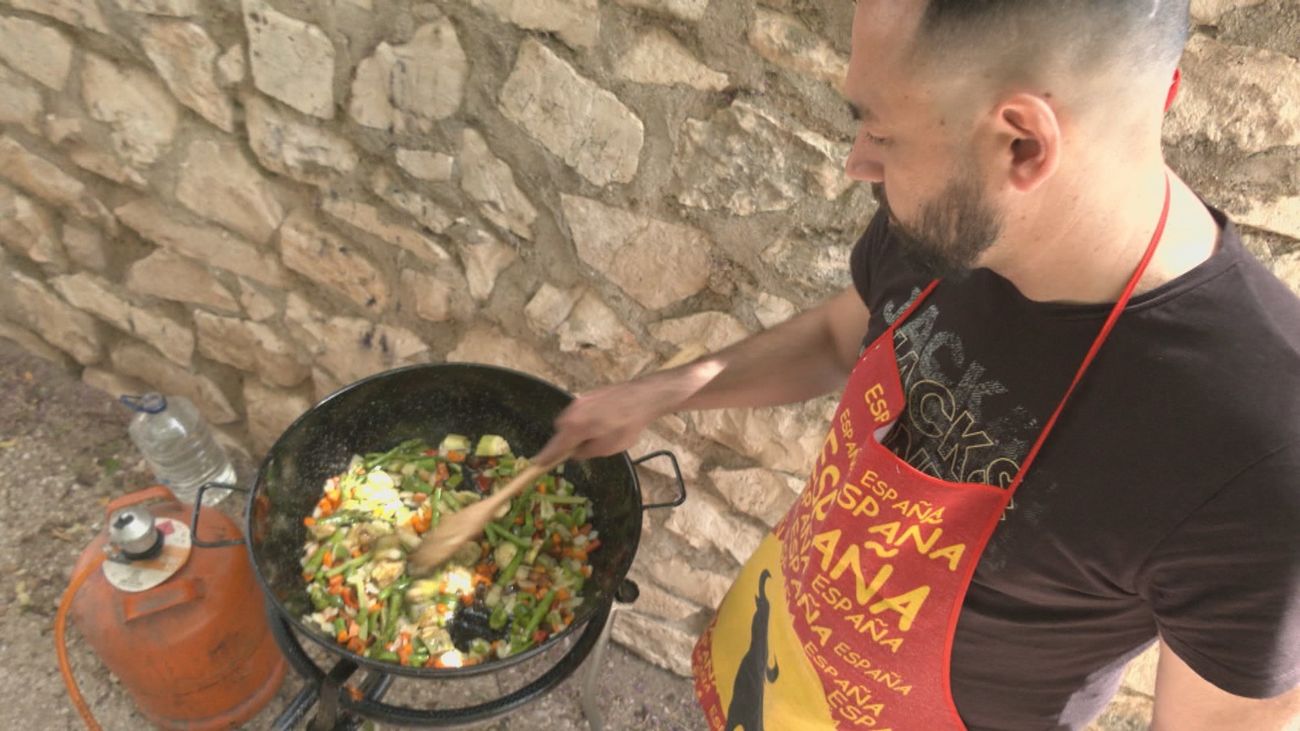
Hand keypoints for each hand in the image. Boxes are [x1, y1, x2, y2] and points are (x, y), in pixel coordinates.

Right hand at [536, 373, 697, 462]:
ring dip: (578, 429)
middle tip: (581, 449)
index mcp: (574, 426)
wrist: (643, 397)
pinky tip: (604, 423)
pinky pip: (581, 411)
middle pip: (561, 430)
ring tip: (599, 435)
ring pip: (572, 420)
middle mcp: (572, 411)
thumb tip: (574, 452)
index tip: (537, 464)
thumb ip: (585, 452)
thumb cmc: (626, 425)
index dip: (546, 456)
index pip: (555, 445)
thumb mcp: (607, 448)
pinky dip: (586, 420)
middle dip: (568, 440)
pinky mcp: (590, 395)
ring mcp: (581, 400)